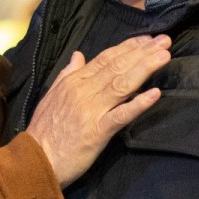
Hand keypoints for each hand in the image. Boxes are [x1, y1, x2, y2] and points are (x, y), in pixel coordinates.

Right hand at [20, 35, 169, 186]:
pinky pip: (121, 115)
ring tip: (164, 57)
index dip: (128, 47)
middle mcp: (83, 92)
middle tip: (164, 41)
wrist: (34, 159)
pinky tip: (154, 94)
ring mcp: (91, 111)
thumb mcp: (51, 96)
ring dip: (145, 69)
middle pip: (117, 67)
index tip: (147, 39)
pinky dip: (138, 104)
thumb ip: (67, 75)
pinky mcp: (97, 132)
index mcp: (73, 83)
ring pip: (121, 84)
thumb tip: (78, 55)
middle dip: (143, 52)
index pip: (105, 58)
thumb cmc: (44, 132)